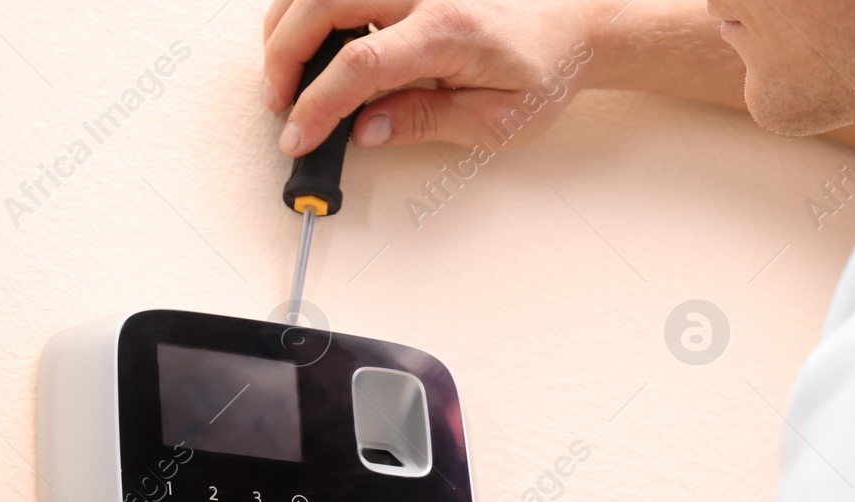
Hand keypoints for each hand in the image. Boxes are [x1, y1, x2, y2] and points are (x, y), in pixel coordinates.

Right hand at [263, 0, 605, 153]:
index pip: (360, 63)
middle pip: (322, 6)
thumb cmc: (543, 69)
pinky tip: (310, 40)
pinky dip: (311, 8)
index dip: (318, 103)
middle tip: (281, 103)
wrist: (573, 26)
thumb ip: (425, 121)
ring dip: (289, 26)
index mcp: (448, 30)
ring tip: (286, 74)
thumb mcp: (496, 120)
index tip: (298, 136)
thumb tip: (366, 131)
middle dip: (285, 57)